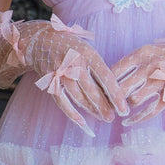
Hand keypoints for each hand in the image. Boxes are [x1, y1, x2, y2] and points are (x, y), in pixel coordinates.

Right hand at [20, 18, 128, 135]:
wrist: (40, 41)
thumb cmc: (71, 47)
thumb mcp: (87, 49)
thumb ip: (98, 68)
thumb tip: (115, 91)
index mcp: (88, 54)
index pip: (106, 78)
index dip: (117, 95)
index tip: (124, 108)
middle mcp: (75, 64)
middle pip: (93, 91)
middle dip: (104, 107)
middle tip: (112, 118)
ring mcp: (61, 74)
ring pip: (79, 98)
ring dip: (92, 111)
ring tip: (103, 118)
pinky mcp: (51, 83)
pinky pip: (63, 102)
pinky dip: (73, 114)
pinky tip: (82, 123)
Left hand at [112, 31, 164, 125]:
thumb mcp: (150, 50)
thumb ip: (132, 62)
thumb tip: (108, 79)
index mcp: (142, 53)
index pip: (115, 70)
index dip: (104, 84)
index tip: (99, 92)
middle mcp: (151, 66)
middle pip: (122, 87)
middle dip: (112, 99)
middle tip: (107, 105)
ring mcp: (162, 81)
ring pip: (134, 99)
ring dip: (125, 107)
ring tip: (122, 109)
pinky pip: (150, 111)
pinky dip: (136, 119)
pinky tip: (128, 122)